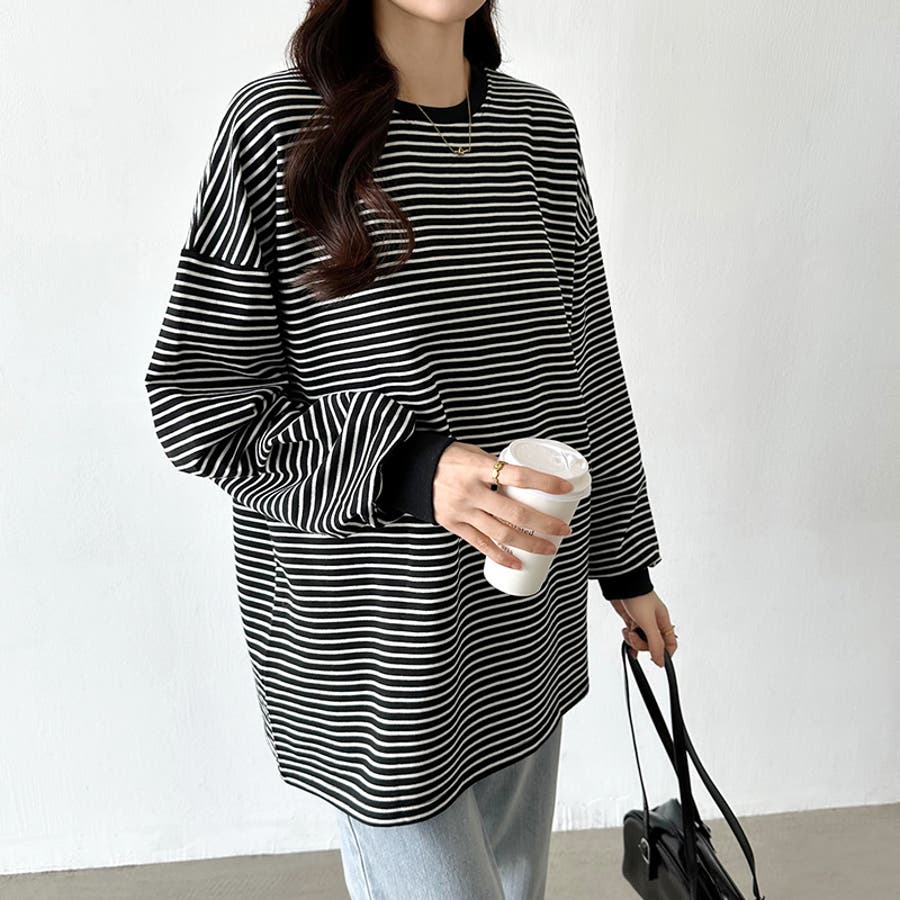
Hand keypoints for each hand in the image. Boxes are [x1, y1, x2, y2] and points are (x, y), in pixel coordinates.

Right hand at [432, 441, 574, 569]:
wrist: (408, 469)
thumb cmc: (446, 457)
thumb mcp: (473, 453)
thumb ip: (496, 467)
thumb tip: (523, 480)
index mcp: (479, 468)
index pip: (519, 476)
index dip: (546, 483)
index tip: (566, 489)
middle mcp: (471, 491)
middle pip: (515, 513)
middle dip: (545, 524)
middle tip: (564, 530)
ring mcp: (461, 510)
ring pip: (501, 533)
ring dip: (529, 544)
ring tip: (549, 549)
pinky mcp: (452, 524)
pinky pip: (480, 544)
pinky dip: (500, 556)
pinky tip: (517, 563)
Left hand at [609, 590, 677, 667]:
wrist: (621, 585)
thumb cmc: (638, 596)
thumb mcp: (649, 623)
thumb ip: (655, 644)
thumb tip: (661, 661)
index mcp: (663, 622)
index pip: (670, 644)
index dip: (664, 654)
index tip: (655, 658)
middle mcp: (654, 623)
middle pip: (653, 644)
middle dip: (642, 644)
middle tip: (634, 636)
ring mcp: (642, 622)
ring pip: (641, 641)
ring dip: (633, 640)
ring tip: (628, 631)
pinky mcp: (631, 620)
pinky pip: (632, 636)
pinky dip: (628, 639)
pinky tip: (626, 637)